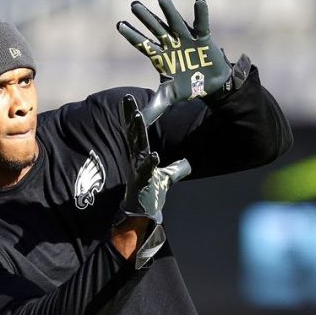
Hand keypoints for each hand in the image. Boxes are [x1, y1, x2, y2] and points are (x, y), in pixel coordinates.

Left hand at [117, 0, 232, 123]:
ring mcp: (185, 38)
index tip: (119, 24)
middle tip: (134, 5)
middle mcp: (170, 43)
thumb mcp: (167, 98)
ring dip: (168, 10)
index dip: (131, 35)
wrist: (210, 85)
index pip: (142, 43)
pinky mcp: (202, 37)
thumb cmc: (186, 87)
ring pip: (174, 21)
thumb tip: (137, 121)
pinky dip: (201, 12)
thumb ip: (152, 108)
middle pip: (155, 28)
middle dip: (145, 17)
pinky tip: (199, 0)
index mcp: (159, 56)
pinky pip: (201, 23)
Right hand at [118, 94, 190, 224]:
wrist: (141, 216)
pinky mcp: (142, 183)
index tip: (130, 100)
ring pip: (137, 148)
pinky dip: (150, 163)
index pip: (137, 132)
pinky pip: (146, 171)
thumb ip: (175, 169)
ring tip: (138, 117)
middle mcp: (137, 160)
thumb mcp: (165, 179)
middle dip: (130, 116)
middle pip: (134, 134)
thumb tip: (188, 163)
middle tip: (127, 99)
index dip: (133, 116)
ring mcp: (138, 171)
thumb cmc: (150, 195)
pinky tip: (154, 155)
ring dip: (137, 132)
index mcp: (140, 156)